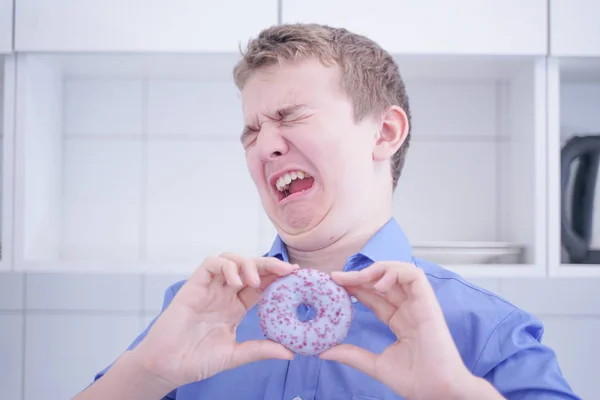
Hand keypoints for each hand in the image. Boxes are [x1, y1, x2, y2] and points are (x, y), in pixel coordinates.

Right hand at [132, 254, 298, 390]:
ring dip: (248, 263)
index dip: (278, 277)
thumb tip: (291, 352)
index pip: (262, 284)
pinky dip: (226, 266)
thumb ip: (260, 350)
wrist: (166, 366)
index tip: (297, 276)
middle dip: (270, 265)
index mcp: (236, 307)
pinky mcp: (194, 285)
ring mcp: (210, 288)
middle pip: (251, 268)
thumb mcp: (235, 355)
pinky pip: (211, 264)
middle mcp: (225, 293)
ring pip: (232, 259)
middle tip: (287, 271)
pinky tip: (236, 282)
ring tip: (256, 281)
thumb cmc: (196, 361)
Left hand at [319, 262, 496, 399]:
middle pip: (382, 282)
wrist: (436, 390)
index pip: (374, 297)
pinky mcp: (428, 302)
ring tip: (357, 278)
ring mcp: (419, 304)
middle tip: (337, 277)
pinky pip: (414, 276)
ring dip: (377, 269)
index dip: (355, 288)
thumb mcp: (375, 364)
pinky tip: (378, 285)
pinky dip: (395, 273)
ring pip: (399, 272)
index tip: (334, 285)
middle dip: (359, 276)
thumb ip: (352, 354)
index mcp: (399, 321)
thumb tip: (323, 351)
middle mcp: (408, 309)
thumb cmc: (415, 381)